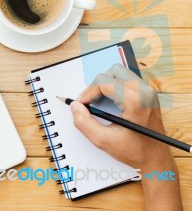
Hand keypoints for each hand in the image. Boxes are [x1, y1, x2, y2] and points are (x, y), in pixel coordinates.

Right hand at [70, 63, 181, 210]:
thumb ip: (84, 122)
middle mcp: (144, 92)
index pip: (104, 82)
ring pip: (120, 73)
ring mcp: (148, 91)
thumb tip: (75, 106)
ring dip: (105, 85)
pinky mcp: (147, 94)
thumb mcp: (103, 140)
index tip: (81, 104)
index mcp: (136, 101)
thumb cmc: (135, 151)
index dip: (88, 92)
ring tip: (98, 102)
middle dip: (96, 86)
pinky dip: (114, 87)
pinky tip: (109, 102)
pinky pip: (126, 80)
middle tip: (88, 102)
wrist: (155, 159)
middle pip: (112, 72)